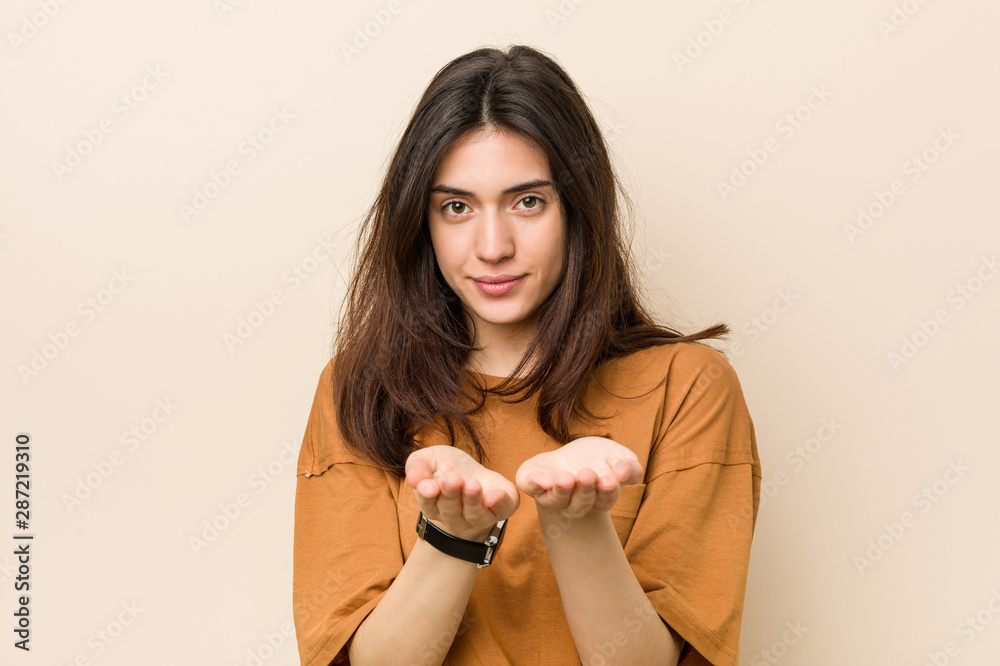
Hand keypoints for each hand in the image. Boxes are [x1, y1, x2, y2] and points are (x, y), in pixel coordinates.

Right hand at [405, 445, 519, 540]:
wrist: (475, 474)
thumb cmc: (448, 468)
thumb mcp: (429, 460)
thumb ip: (417, 466)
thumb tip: (414, 479)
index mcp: (434, 505)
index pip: (428, 504)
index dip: (428, 496)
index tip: (430, 487)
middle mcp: (455, 517)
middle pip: (451, 511)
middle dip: (451, 495)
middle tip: (453, 479)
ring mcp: (479, 516)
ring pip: (474, 514)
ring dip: (472, 500)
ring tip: (472, 485)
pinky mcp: (502, 508)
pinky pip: (502, 510)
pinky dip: (500, 502)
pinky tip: (495, 495)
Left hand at [515, 436, 642, 518]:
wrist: (570, 455)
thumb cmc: (598, 459)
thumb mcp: (618, 456)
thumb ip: (629, 465)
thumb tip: (626, 473)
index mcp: (597, 499)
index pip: (604, 500)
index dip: (606, 492)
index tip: (608, 480)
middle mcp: (573, 503)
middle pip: (580, 504)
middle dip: (584, 490)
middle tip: (587, 475)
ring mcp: (552, 495)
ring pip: (556, 500)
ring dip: (562, 490)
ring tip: (567, 478)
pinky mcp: (532, 482)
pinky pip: (531, 486)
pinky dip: (537, 482)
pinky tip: (544, 479)